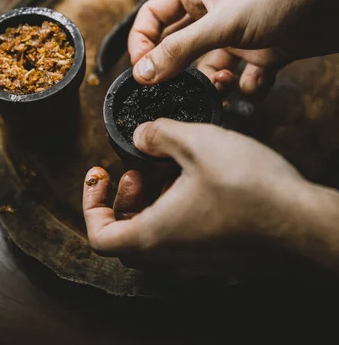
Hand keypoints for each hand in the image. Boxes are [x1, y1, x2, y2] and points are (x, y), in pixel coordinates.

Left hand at [83, 120, 308, 277]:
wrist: (303, 221)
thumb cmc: (250, 187)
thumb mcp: (197, 143)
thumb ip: (158, 134)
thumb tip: (140, 135)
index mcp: (155, 235)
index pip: (100, 236)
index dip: (91, 203)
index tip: (102, 175)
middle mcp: (172, 257)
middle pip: (125, 236)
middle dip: (123, 198)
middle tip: (137, 169)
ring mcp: (196, 261)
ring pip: (155, 237)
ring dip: (151, 202)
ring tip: (170, 167)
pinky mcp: (217, 256)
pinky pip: (182, 238)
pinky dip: (175, 210)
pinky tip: (197, 179)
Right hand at [128, 0, 338, 96]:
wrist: (337, 0)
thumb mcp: (222, 24)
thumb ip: (180, 50)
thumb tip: (142, 73)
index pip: (153, 17)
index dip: (142, 43)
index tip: (142, 72)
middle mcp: (215, 13)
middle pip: (180, 46)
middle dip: (181, 70)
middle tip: (178, 90)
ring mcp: (240, 34)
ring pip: (212, 67)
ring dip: (216, 82)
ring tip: (227, 83)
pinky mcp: (265, 51)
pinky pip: (245, 78)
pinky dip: (249, 87)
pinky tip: (259, 82)